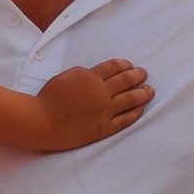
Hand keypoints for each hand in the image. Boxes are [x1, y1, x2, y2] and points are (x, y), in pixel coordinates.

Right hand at [36, 57, 152, 147]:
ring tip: (150, 90)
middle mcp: (101, 92)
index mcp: (91, 77)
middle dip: (138, 75)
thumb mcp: (65, 76)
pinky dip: (135, 112)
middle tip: (144, 74)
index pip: (114, 67)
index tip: (130, 66)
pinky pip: (125, 119)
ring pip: (131, 99)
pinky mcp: (104, 127)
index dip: (125, 65)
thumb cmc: (49, 98)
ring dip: (143, 93)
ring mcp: (105, 111)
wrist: (43, 122)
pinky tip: (141, 108)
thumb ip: (83, 73)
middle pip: (126, 81)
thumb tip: (94, 74)